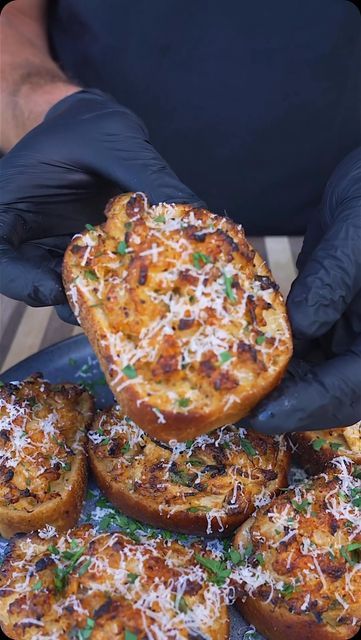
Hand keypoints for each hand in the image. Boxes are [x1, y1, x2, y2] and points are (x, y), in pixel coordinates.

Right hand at [0, 89, 201, 322]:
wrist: (95, 124)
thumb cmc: (88, 124)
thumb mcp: (114, 141)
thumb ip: (146, 176)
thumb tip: (193, 212)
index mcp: (8, 205)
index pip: (0, 258)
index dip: (22, 282)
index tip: (54, 290)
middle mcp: (29, 237)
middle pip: (37, 284)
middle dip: (72, 298)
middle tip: (108, 304)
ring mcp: (59, 250)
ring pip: (72, 288)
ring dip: (104, 296)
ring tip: (135, 298)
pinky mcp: (89, 256)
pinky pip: (101, 279)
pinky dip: (124, 282)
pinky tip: (150, 280)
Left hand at [247, 147, 360, 432]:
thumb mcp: (358, 234)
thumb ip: (332, 281)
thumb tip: (298, 329)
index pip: (351, 388)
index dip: (307, 406)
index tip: (262, 417)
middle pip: (334, 394)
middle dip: (288, 407)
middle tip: (235, 411)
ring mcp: (353, 333)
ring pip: (317, 377)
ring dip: (278, 387)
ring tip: (232, 390)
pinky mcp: (332, 318)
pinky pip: (307, 350)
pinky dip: (278, 358)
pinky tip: (246, 356)